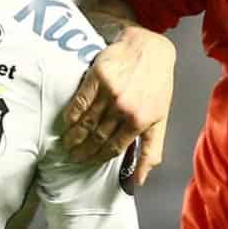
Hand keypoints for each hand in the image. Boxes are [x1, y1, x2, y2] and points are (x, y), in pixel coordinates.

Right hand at [60, 29, 175, 189]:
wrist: (150, 48)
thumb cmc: (157, 84)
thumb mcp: (160, 118)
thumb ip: (151, 150)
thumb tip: (140, 179)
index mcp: (140, 121)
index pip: (113, 148)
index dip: (98, 158)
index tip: (87, 162)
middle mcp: (124, 108)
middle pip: (97, 137)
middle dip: (83, 151)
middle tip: (73, 157)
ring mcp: (110, 92)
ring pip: (86, 122)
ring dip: (74, 137)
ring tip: (67, 144)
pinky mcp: (97, 77)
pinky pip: (79, 102)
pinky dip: (71, 115)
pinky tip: (66, 124)